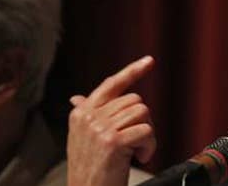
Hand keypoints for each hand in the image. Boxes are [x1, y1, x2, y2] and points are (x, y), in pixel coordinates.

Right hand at [67, 56, 156, 185]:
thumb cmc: (90, 166)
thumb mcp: (83, 137)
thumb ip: (87, 114)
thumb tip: (78, 97)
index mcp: (81, 113)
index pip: (111, 84)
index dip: (132, 71)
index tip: (150, 61)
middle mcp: (88, 117)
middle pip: (135, 101)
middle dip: (142, 121)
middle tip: (133, 142)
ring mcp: (100, 129)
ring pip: (144, 113)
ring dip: (147, 134)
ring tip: (135, 150)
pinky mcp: (113, 141)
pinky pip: (147, 131)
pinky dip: (150, 146)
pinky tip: (139, 157)